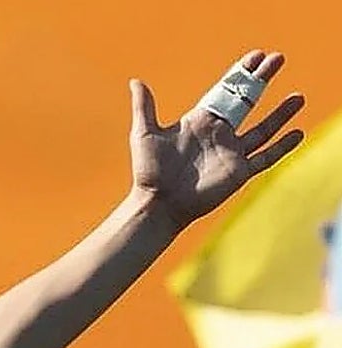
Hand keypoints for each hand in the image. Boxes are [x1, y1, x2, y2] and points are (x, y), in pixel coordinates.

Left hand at [129, 50, 304, 231]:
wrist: (157, 203)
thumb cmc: (149, 171)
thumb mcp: (145, 133)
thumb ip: (145, 107)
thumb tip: (136, 81)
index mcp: (199, 122)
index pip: (225, 92)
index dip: (240, 74)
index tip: (255, 57)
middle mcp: (218, 134)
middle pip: (247, 102)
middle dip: (262, 80)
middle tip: (279, 58)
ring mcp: (231, 153)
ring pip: (263, 129)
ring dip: (281, 114)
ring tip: (299, 97)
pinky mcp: (239, 172)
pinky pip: (266, 157)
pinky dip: (282, 146)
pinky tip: (298, 134)